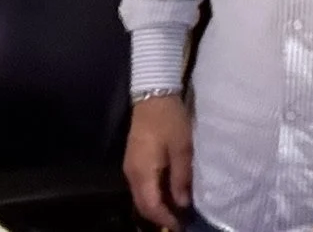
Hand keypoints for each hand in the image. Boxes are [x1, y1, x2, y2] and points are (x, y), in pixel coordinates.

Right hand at [125, 93, 194, 228]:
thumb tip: (182, 204)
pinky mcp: (133, 159)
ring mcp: (130, 166)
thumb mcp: (182, 148)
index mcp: (143, 172)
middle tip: (180, 220)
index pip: (151, 206)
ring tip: (176, 209)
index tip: (181, 226)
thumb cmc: (170, 120)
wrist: (153, 93)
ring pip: (141, 196)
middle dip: (160, 216)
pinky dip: (154, 194)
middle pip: (143, 205)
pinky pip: (141, 185)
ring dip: (157, 206)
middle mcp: (131, 173)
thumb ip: (181, 178)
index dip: (166, 219)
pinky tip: (168, 191)